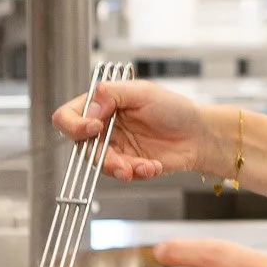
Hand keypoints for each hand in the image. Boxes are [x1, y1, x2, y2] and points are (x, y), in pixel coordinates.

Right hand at [53, 80, 218, 182]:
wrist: (198, 135)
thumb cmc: (174, 109)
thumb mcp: (143, 92)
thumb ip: (112, 94)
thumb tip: (90, 109)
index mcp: (101, 105)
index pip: (68, 116)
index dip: (74, 124)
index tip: (94, 127)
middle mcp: (103, 128)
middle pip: (81, 146)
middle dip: (101, 156)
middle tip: (120, 160)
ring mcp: (114, 148)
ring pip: (100, 164)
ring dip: (120, 168)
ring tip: (142, 166)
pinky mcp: (128, 165)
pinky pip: (121, 174)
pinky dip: (137, 172)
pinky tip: (153, 166)